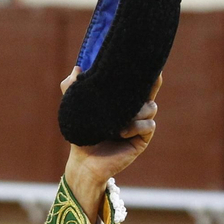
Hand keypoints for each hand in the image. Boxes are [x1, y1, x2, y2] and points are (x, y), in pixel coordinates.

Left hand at [61, 68, 160, 223]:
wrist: (83, 161)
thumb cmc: (81, 134)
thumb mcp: (75, 108)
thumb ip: (72, 87)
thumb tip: (76, 68)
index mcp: (120, 101)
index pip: (136, 83)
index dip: (144, 73)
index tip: (145, 62)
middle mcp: (133, 110)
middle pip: (150, 91)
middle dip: (151, 83)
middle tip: (150, 76)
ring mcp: (139, 124)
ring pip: (151, 107)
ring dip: (138, 110)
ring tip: (121, 117)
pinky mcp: (141, 139)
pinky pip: (149, 125)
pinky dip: (137, 125)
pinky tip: (122, 131)